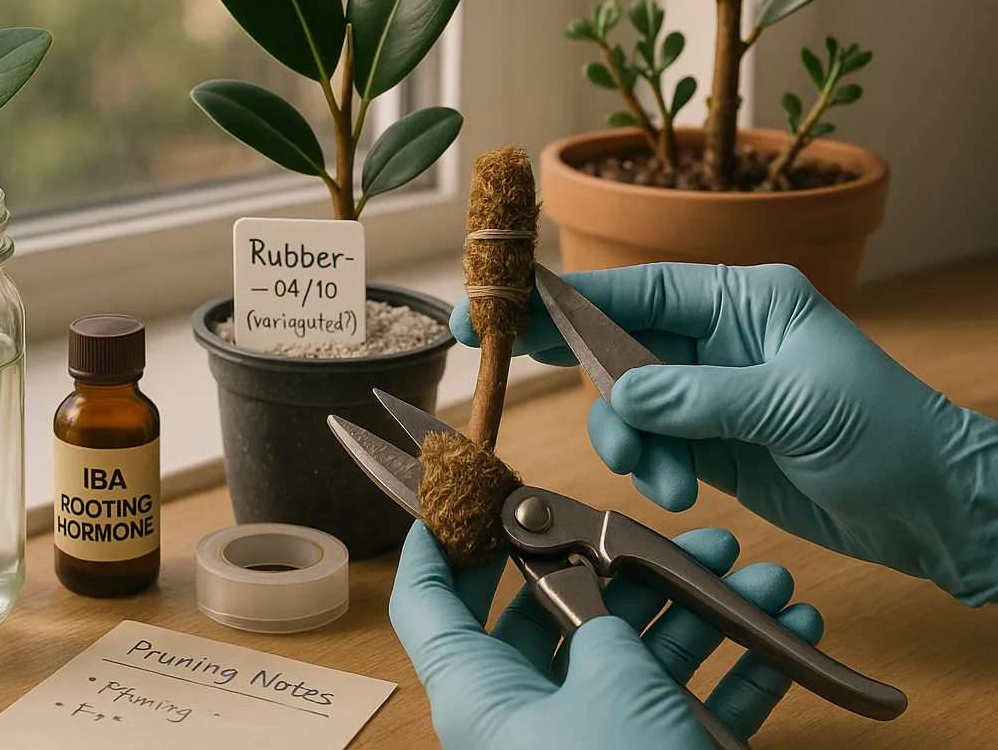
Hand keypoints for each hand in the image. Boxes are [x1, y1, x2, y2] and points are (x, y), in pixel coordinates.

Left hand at [390, 522, 822, 749]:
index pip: (428, 604)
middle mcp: (525, 718)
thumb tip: (605, 594)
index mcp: (480, 695)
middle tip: (667, 533)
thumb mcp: (612, 688)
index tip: (462, 492)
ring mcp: (590, 743)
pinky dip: (737, 672)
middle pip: (554, 617)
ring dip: (702, 611)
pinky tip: (788, 633)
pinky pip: (684, 708)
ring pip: (633, 657)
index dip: (436, 542)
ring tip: (758, 572)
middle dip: (621, 566)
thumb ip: (604, 624)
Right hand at [452, 263, 997, 604]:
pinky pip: (649, 444)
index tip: (503, 306)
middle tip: (513, 371)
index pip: (636, 287)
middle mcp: (720, 337)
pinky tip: (676, 488)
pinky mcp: (712, 442)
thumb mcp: (793, 406)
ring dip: (629, 442)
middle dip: (583, 375)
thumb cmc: (889, 435)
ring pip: (627, 403)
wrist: (937, 510)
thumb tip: (623, 395)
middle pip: (617, 342)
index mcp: (745, 299)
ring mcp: (712, 391)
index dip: (565, 296)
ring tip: (662, 479)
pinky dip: (648, 466)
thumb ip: (698, 397)